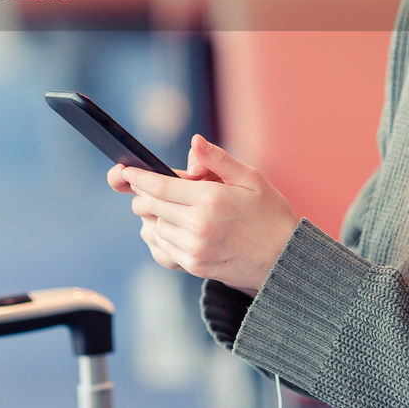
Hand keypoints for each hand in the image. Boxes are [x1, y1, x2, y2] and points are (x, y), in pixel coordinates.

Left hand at [109, 134, 298, 295]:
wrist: (283, 260)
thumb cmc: (269, 214)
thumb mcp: (251, 179)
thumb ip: (218, 159)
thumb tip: (194, 141)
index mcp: (211, 200)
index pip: (160, 187)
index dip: (138, 178)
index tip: (125, 171)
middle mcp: (199, 226)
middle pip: (150, 207)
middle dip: (142, 194)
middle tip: (146, 186)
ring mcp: (195, 249)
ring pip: (153, 227)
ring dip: (151, 215)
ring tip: (163, 206)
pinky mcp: (194, 266)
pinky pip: (162, 248)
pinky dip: (159, 235)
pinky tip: (170, 226)